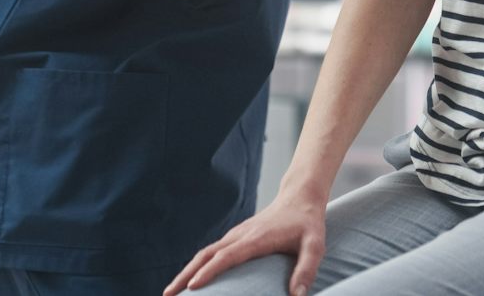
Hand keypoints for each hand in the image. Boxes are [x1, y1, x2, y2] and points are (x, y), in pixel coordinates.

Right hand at [164, 194, 327, 295]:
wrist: (300, 197)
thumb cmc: (307, 224)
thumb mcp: (315, 246)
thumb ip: (306, 270)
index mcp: (256, 239)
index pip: (226, 256)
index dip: (209, 272)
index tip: (193, 287)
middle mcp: (239, 235)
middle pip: (205, 255)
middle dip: (185, 275)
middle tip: (168, 294)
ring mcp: (235, 235)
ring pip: (204, 253)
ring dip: (186, 271)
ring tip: (172, 291)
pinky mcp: (235, 237)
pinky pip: (211, 252)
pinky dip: (196, 265)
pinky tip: (191, 279)